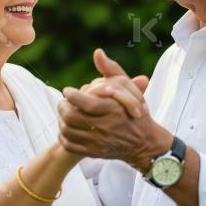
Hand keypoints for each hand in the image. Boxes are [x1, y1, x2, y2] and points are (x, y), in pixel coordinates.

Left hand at [57, 49, 170, 170]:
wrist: (144, 143)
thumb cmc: (135, 111)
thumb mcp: (128, 88)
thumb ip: (111, 69)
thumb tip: (97, 53)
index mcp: (113, 110)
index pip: (83, 102)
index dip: (70, 95)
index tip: (68, 91)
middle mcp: (105, 127)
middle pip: (72, 116)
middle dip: (62, 106)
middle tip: (63, 101)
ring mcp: (98, 142)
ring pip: (68, 130)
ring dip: (61, 120)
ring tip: (64, 113)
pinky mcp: (94, 153)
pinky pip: (70, 145)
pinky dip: (63, 135)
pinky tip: (67, 127)